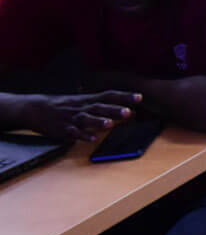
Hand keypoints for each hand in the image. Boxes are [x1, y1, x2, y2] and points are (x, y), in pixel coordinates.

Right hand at [22, 91, 140, 140]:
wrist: (35, 109)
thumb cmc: (64, 106)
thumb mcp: (84, 102)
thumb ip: (104, 106)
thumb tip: (128, 111)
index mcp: (88, 100)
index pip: (109, 95)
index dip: (124, 96)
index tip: (140, 97)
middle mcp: (82, 107)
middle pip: (100, 107)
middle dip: (114, 110)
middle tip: (129, 112)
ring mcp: (72, 118)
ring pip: (86, 119)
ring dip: (98, 122)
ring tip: (110, 124)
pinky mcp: (63, 128)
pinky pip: (73, 132)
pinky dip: (83, 135)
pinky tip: (92, 139)